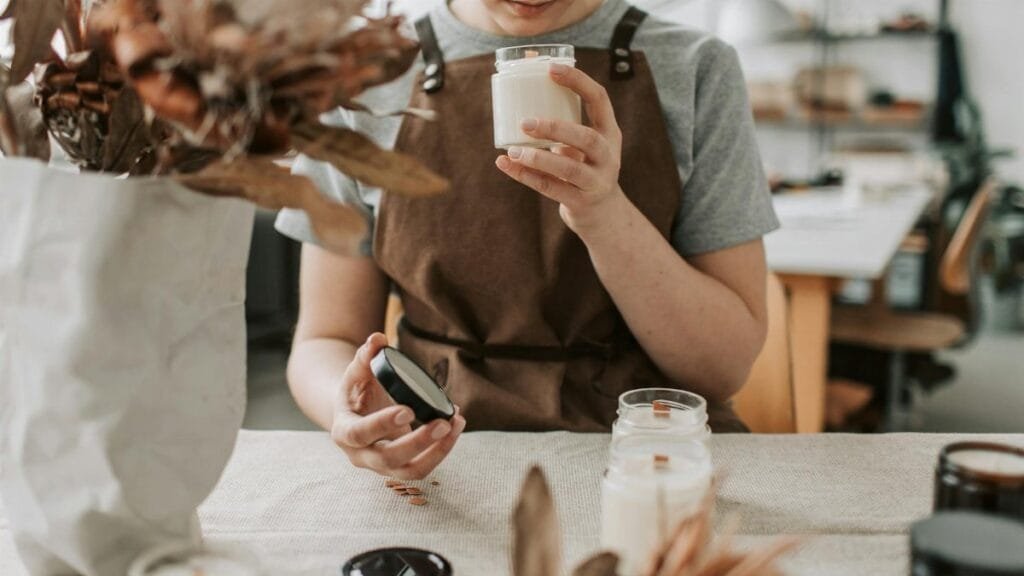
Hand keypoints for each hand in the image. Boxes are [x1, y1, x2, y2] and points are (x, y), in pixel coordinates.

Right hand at [330, 333, 466, 479]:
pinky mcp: (401, 467)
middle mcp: (361, 455)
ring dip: (438, 451)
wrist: (354, 415)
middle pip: (389, 458)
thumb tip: (377, 339)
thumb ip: (364, 357)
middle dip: (419, 442)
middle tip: (444, 422)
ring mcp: (382, 466)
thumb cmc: (356, 392)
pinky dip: (442, 449)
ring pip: (411, 471)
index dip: (382, 424)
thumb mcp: (355, 374)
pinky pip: (423, 466)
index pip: (360, 433)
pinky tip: (455, 427)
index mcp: (344, 432)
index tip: (408, 410)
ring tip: (456, 424)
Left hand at [495, 63, 626, 234]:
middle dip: (555, 128)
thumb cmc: (583, 166)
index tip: (550, 68)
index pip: (599, 99)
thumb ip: (560, 116)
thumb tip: (526, 62)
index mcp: (609, 132)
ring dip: (538, 159)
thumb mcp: (581, 143)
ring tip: (513, 151)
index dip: (577, 81)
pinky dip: (526, 177)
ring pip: (569, 169)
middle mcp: (608, 156)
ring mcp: (597, 181)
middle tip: (525, 122)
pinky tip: (506, 165)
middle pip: (587, 138)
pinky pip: (552, 189)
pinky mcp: (581, 202)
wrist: (602, 214)